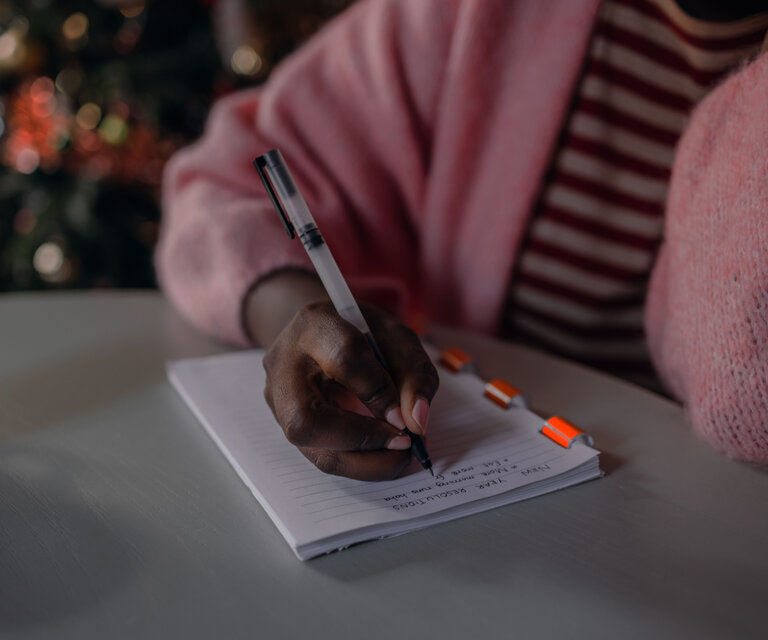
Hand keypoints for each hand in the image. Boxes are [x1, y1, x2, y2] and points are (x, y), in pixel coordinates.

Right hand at [262, 301, 438, 480]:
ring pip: (312, 449)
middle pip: (307, 420)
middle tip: (405, 444)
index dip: (379, 393)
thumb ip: (414, 374)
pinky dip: (359, 463)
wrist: (323, 335)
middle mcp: (284, 364)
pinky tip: (384, 456)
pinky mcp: (285, 425)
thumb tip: (416, 421)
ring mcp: (277, 399)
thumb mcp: (398, 339)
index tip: (408, 415)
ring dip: (365, 463)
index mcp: (315, 324)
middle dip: (364, 441)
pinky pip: (321, 456)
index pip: (344, 359)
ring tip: (401, 457)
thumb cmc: (362, 333)